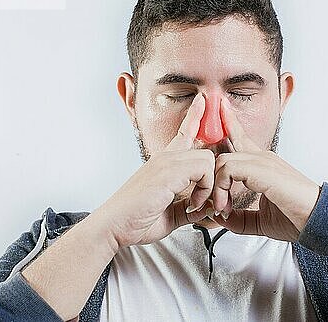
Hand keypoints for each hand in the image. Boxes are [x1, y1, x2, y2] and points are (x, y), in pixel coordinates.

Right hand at [103, 93, 212, 249]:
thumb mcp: (170, 214)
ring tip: (195, 204)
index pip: (183, 133)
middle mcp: (165, 158)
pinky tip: (192, 204)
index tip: (203, 100)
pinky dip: (205, 189)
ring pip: (208, 158)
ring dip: (209, 185)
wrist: (113, 227)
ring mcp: (166, 161)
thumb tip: (207, 208)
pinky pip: (204, 168)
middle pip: (205, 149)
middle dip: (214, 178)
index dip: (195, 116)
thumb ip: (188, 208)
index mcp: (164, 164)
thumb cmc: (135, 221)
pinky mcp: (168, 170)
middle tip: (205, 203)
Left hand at [205, 97, 320, 241]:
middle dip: (211, 165)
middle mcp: (262, 158)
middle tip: (212, 200)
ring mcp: (263, 162)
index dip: (229, 124)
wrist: (318, 222)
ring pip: (223, 160)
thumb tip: (220, 217)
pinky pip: (229, 169)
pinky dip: (221, 188)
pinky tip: (226, 206)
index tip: (220, 109)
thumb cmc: (297, 219)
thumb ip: (240, 219)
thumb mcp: (261, 221)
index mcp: (263, 165)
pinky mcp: (263, 170)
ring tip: (221, 209)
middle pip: (229, 142)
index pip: (241, 139)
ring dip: (216, 186)